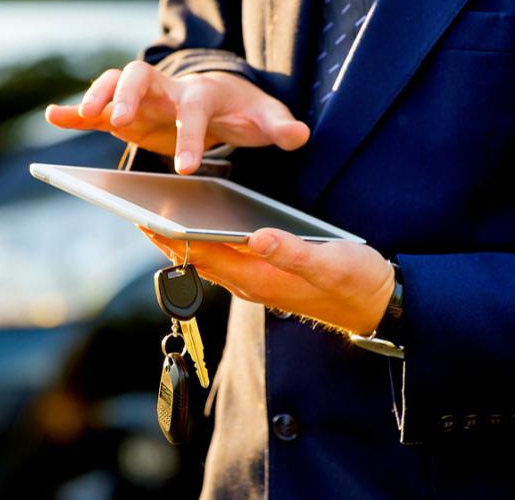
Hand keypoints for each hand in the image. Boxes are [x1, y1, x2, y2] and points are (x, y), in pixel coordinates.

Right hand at [45, 61, 309, 173]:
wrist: (221, 95)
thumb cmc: (241, 110)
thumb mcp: (263, 119)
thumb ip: (279, 126)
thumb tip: (299, 134)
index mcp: (201, 94)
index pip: (194, 109)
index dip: (190, 136)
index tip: (187, 167)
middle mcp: (167, 88)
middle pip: (141, 76)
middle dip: (129, 96)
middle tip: (119, 121)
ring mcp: (143, 97)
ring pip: (114, 82)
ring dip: (97, 95)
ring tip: (83, 115)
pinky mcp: (125, 111)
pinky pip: (95, 107)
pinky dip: (74, 110)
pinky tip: (53, 116)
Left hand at [140, 227, 394, 335]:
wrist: (377, 304)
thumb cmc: (355, 281)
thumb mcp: (329, 262)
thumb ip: (292, 252)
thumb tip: (256, 235)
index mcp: (260, 277)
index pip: (204, 255)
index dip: (173, 237)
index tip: (144, 219)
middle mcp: (251, 282)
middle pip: (198, 258)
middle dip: (167, 236)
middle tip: (137, 210)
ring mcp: (257, 280)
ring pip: (209, 259)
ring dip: (183, 238)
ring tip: (157, 215)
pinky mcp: (266, 275)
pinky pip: (225, 258)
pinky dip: (205, 240)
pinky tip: (199, 224)